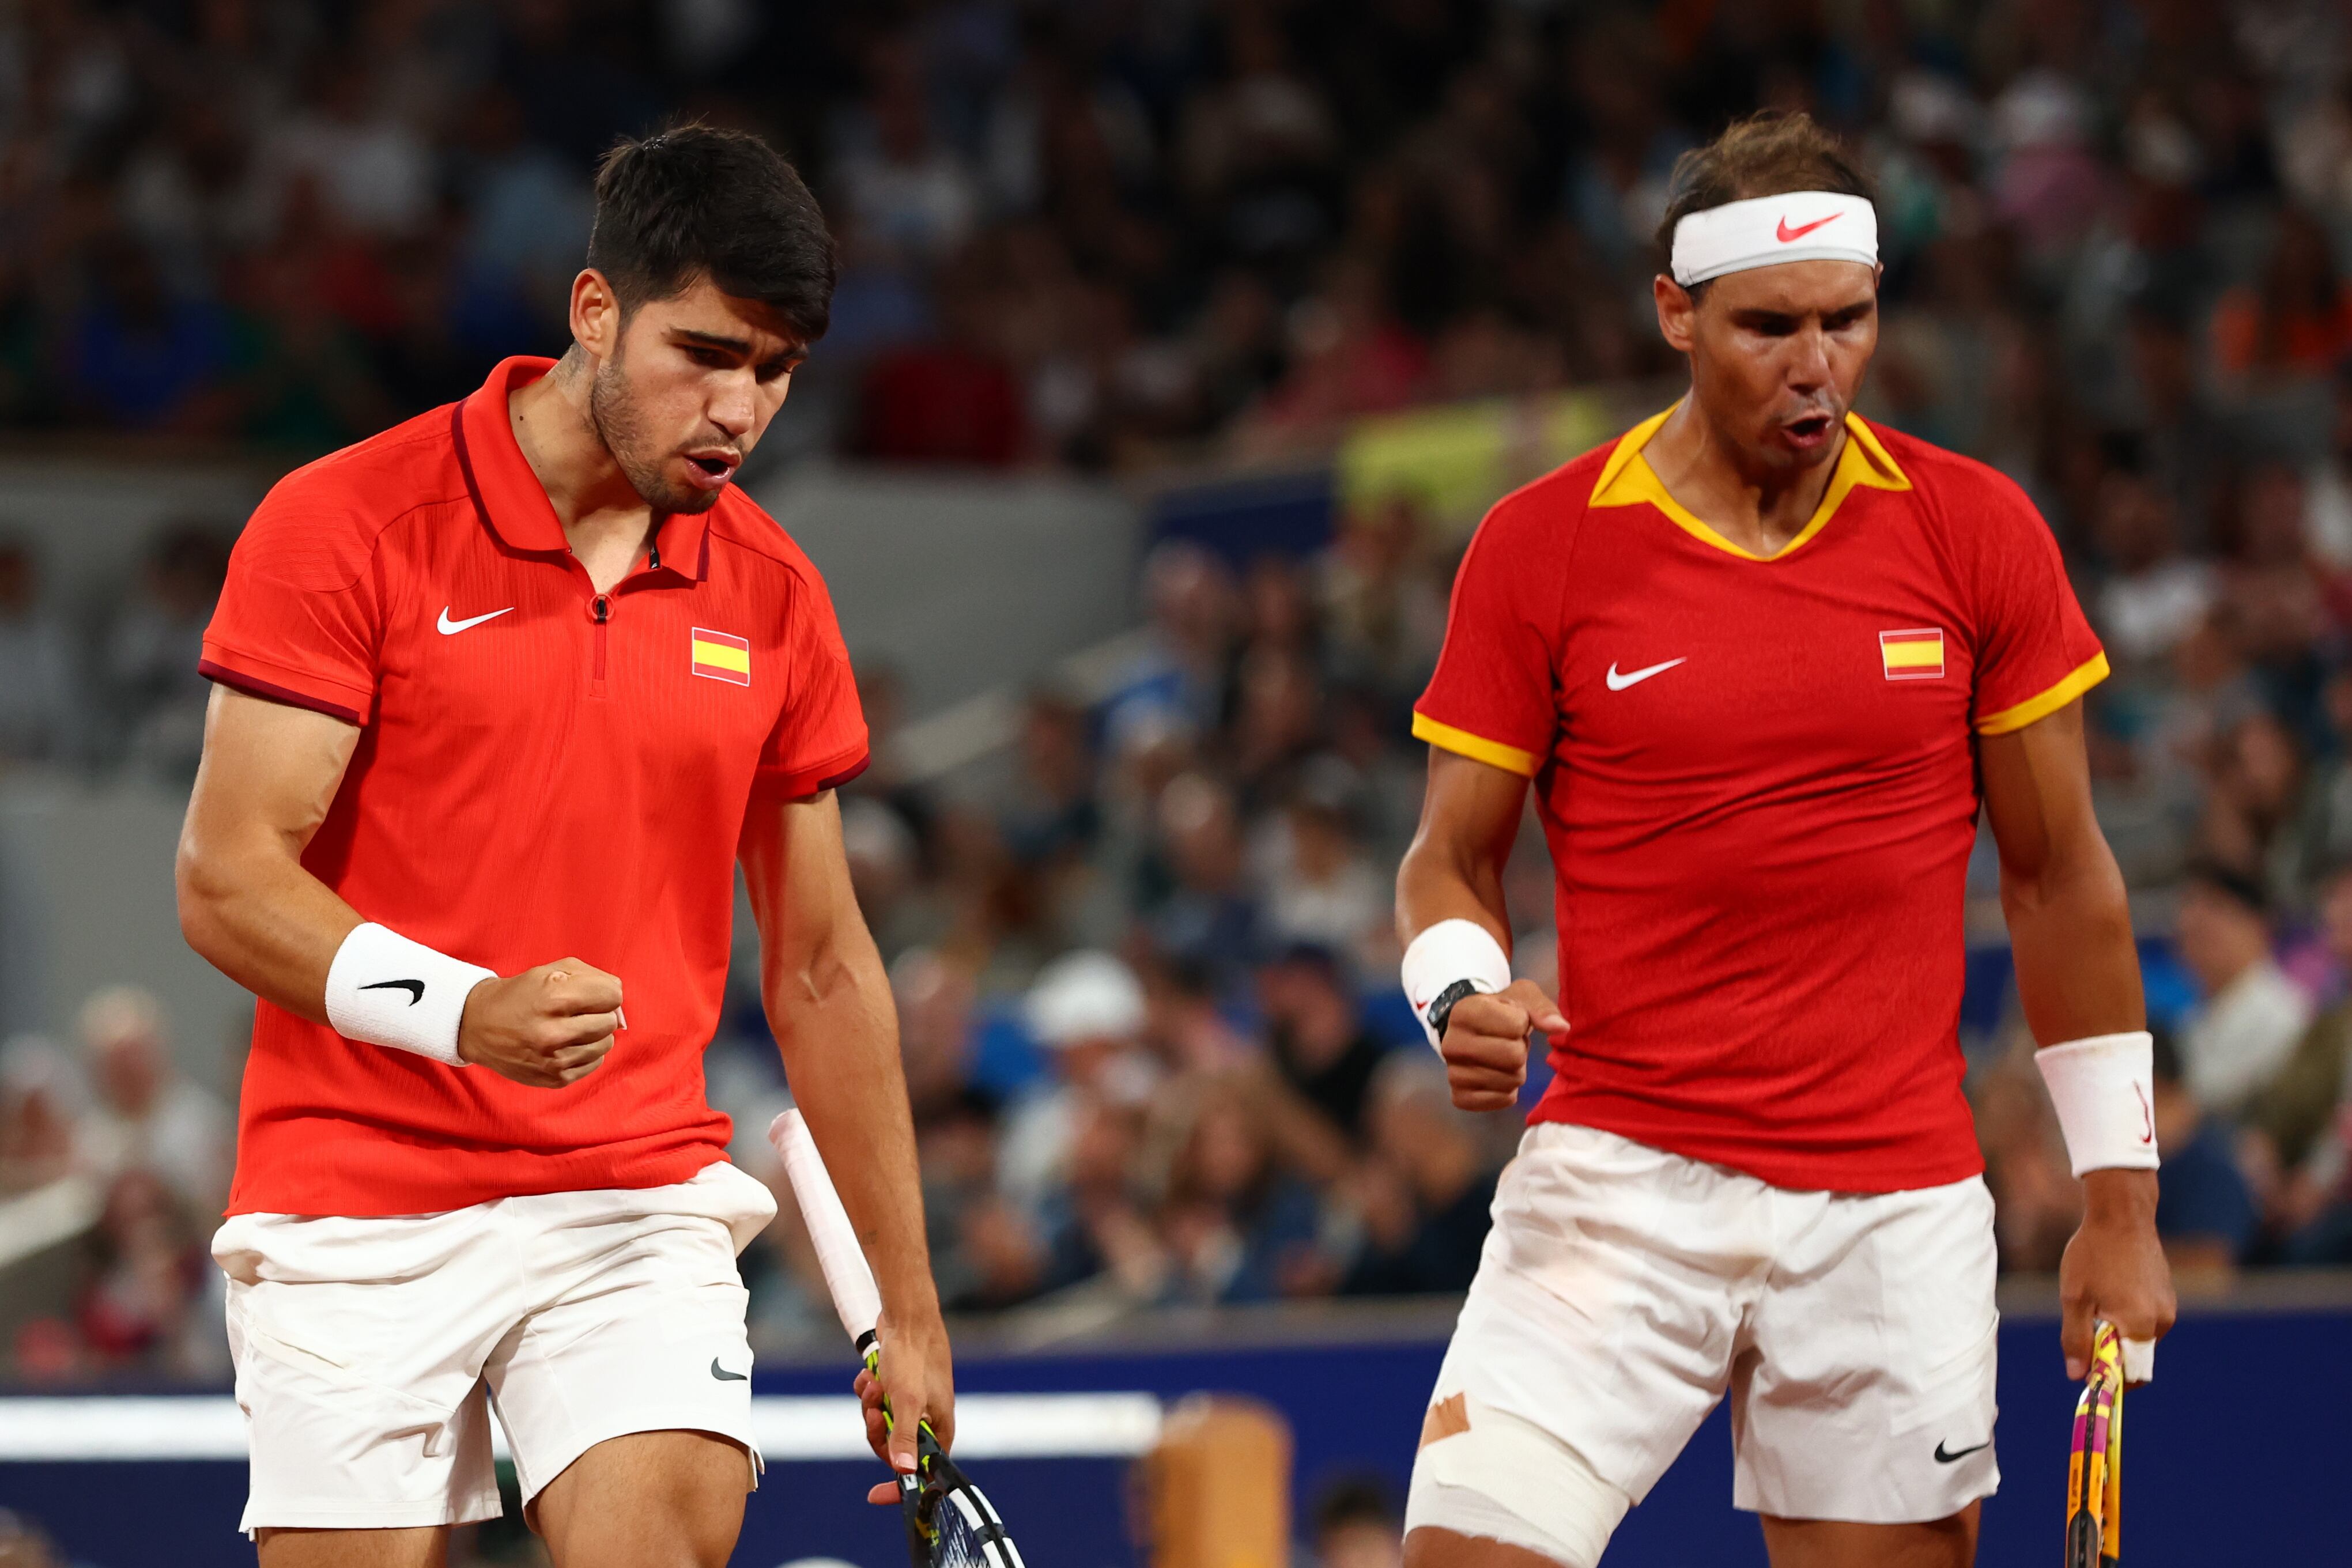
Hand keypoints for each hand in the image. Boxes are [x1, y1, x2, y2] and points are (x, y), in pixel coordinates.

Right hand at [455, 959, 621, 1087]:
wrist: (478, 1026)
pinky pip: (594, 1063)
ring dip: (593, 1034)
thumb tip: (619, 1002)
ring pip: (606, 1044)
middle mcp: (554, 1032)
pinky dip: (585, 1052)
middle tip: (575, 1012)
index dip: (603, 993)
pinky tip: (564, 1045)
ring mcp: (554, 1059)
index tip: (588, 995)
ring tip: (568, 1028)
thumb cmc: (522, 994)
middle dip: (598, 1013)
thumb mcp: (552, 971)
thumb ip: (594, 978)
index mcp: (554, 998)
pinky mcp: (555, 1078)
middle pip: (610, 1021)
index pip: (613, 995)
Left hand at [854, 1306, 955, 1504]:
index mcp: (939, 1428)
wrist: (907, 1315)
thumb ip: (905, 1437)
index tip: (874, 1495)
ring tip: (872, 1383)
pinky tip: (869, 1374)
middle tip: (874, 1409)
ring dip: (871, 1405)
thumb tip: (905, 1473)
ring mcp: (913, 1402)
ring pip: (882, 1422)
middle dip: (878, 1429)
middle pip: (894, 1447)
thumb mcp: (905, 1400)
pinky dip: (869, 1390)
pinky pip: (877, 1402)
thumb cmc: (913, 1356)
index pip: (923, 1471)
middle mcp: (928, 1418)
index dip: (901, 1486)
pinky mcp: (899, 1386)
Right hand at [1439, 980, 1567, 1111]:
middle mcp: (1451, 1044)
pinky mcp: (1459, 1097)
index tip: (1510, 1020)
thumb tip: (1562, 1028)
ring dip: (1516, 1071)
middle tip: (1509, 1042)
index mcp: (1463, 1012)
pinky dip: (1508, 1090)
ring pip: (1510, 1081)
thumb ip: (1541, 1008)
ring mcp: (1453, 1073)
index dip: (1522, 1023)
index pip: (1516, 1026)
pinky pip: (1502, 1100)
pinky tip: (1497, 1075)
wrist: (1472, 1032)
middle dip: (1520, 1050)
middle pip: (1513, 1057)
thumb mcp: (1520, 997)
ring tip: (1502, 1058)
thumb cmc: (1500, 1012)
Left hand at [2059, 1169, 2175, 1383]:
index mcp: (2140, 1327)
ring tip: (2096, 1301)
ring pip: (2140, 1338)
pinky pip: (2146, 1319)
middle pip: (2136, 1357)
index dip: (2109, 1378)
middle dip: (2111, 1354)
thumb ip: (2076, 1340)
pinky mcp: (2167, 1294)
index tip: (2087, 1374)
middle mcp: (2162, 1321)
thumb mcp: (2075, 1298)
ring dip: (2117, 1333)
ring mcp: (2168, 1307)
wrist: (2121, 1214)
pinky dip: (2127, 1317)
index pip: (2132, 1374)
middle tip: (2085, 1332)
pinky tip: (2110, 1290)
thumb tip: (2077, 1376)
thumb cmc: (2093, 1254)